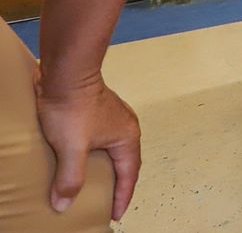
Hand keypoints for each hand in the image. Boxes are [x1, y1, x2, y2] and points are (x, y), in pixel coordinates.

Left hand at [34, 73, 139, 219]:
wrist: (65, 74)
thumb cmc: (73, 107)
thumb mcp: (71, 148)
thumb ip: (70, 178)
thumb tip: (64, 204)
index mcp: (127, 137)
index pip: (129, 174)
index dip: (122, 196)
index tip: (115, 214)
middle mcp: (126, 126)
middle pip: (125, 162)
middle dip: (118, 183)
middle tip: (108, 202)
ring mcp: (113, 117)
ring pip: (113, 150)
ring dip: (107, 167)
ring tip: (95, 182)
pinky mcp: (98, 111)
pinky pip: (102, 140)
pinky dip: (96, 154)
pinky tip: (82, 157)